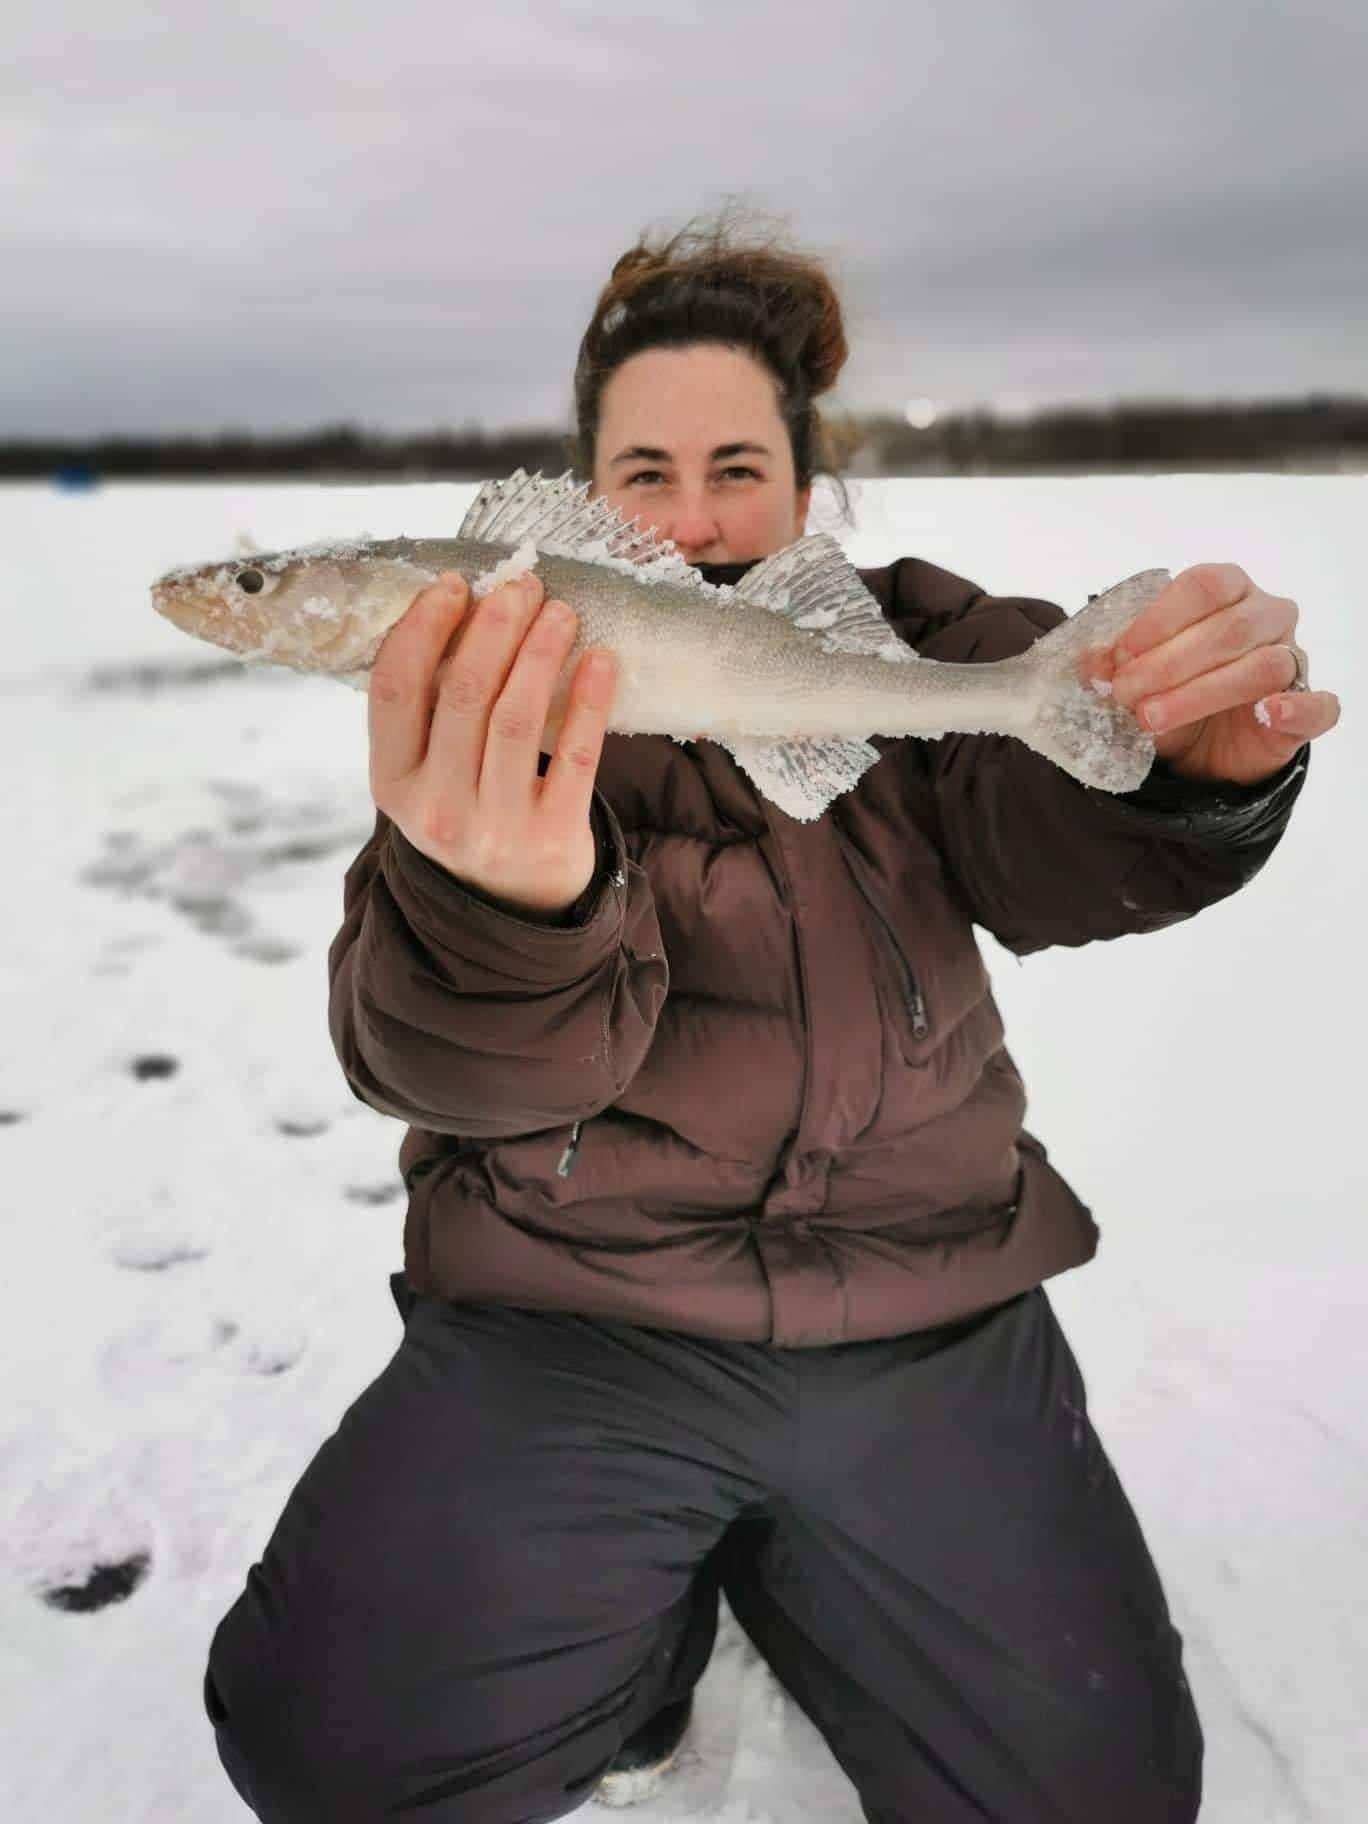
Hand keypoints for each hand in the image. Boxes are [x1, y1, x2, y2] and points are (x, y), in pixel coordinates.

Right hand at [367, 570, 617, 915]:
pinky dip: (588, 702)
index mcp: (392, 783)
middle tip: (521, 585)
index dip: (422, 628)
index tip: (455, 584)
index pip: (393, 690)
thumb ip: (431, 709)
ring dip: (540, 653)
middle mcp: (437, 809)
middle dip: (494, 627)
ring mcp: (494, 828)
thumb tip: (464, 605)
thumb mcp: (427, 774)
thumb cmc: (470, 812)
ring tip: (560, 612)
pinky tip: (601, 660)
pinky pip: (573, 757)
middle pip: (462, 695)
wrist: (514, 907)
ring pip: (515, 719)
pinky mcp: (552, 838)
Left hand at [1087, 564, 1341, 785]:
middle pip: (1229, 627)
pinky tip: (1267, 713)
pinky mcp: (1307, 711)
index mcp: (1229, 591)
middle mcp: (1267, 617)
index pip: (1203, 585)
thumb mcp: (1134, 677)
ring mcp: (1292, 661)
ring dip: (1201, 692)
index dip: (1159, 618)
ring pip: (1262, 666)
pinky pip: (1319, 705)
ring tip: (1152, 717)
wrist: (1198, 752)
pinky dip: (1296, 708)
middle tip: (1125, 693)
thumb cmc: (1171, 694)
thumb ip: (1114, 664)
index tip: (1120, 655)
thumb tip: (1089, 662)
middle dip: (1168, 662)